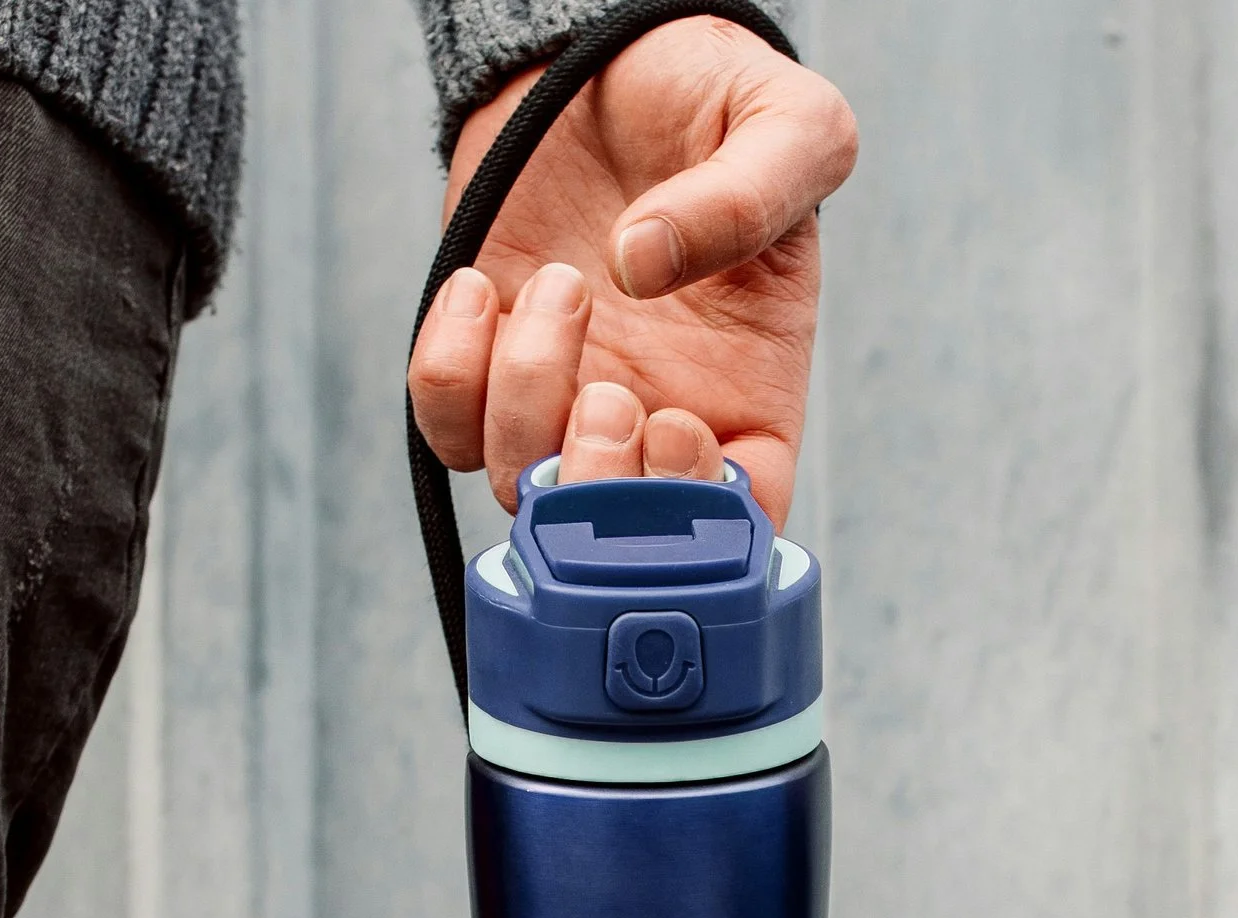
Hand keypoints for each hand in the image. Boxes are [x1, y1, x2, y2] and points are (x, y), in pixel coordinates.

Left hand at [407, 15, 856, 520]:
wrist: (618, 54)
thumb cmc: (720, 103)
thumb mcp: (791, 127)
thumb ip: (752, 196)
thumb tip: (643, 266)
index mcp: (749, 398)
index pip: (738, 526)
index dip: (701, 518)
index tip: (679, 425)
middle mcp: (657, 417)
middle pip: (615, 541)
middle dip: (598, 487)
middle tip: (608, 392)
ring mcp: (568, 398)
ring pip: (523, 484)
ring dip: (526, 400)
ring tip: (561, 286)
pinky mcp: (489, 360)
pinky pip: (446, 426)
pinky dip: (448, 374)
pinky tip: (485, 286)